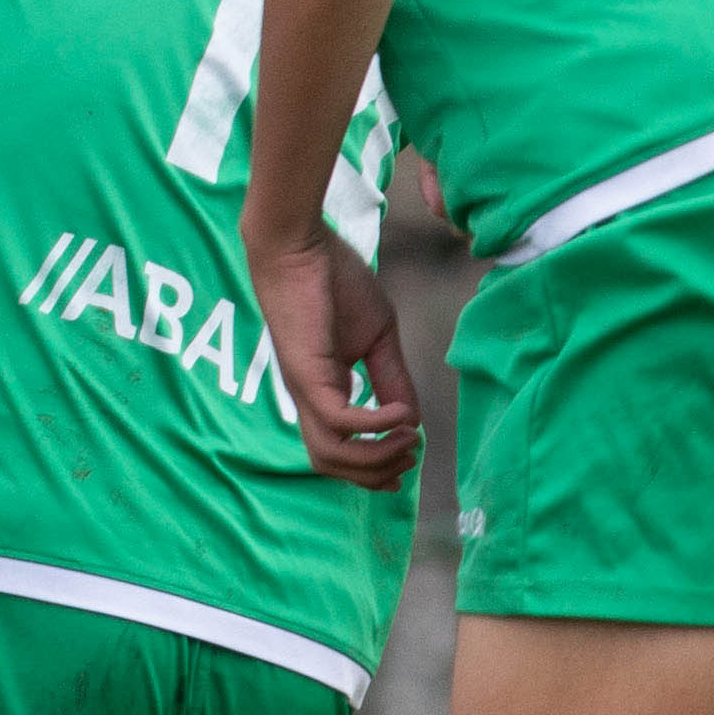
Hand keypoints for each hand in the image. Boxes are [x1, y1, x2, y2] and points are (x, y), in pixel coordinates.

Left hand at [247, 222, 421, 488]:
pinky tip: (401, 414)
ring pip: (330, 452)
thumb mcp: (378, 338)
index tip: (408, 463)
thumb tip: (411, 420)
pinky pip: (339, 419)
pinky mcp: (305, 372)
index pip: (336, 449)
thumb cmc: (335, 281)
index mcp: (323, 390)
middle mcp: (308, 396)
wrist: (302, 243)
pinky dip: (375, 425)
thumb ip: (391, 378)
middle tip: (411, 455)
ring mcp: (304, 386)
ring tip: (409, 438)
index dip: (372, 468)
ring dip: (376, 457)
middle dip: (376, 471)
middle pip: (331, 462)